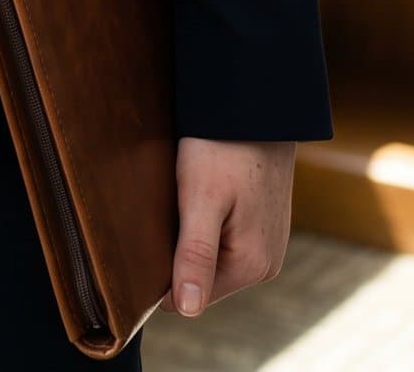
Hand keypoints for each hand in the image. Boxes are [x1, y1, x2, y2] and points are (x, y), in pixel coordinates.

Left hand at [163, 136, 294, 318]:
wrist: (257, 103)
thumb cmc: (225, 146)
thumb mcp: (201, 199)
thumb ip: (195, 255)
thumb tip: (186, 310)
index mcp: (252, 266)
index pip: (190, 295)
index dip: (162, 271)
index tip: (146, 238)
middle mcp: (265, 263)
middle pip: (201, 275)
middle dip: (178, 250)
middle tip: (166, 208)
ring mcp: (267, 242)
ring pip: (211, 255)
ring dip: (191, 234)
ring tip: (182, 197)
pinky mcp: (262, 223)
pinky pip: (224, 237)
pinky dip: (206, 221)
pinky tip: (199, 194)